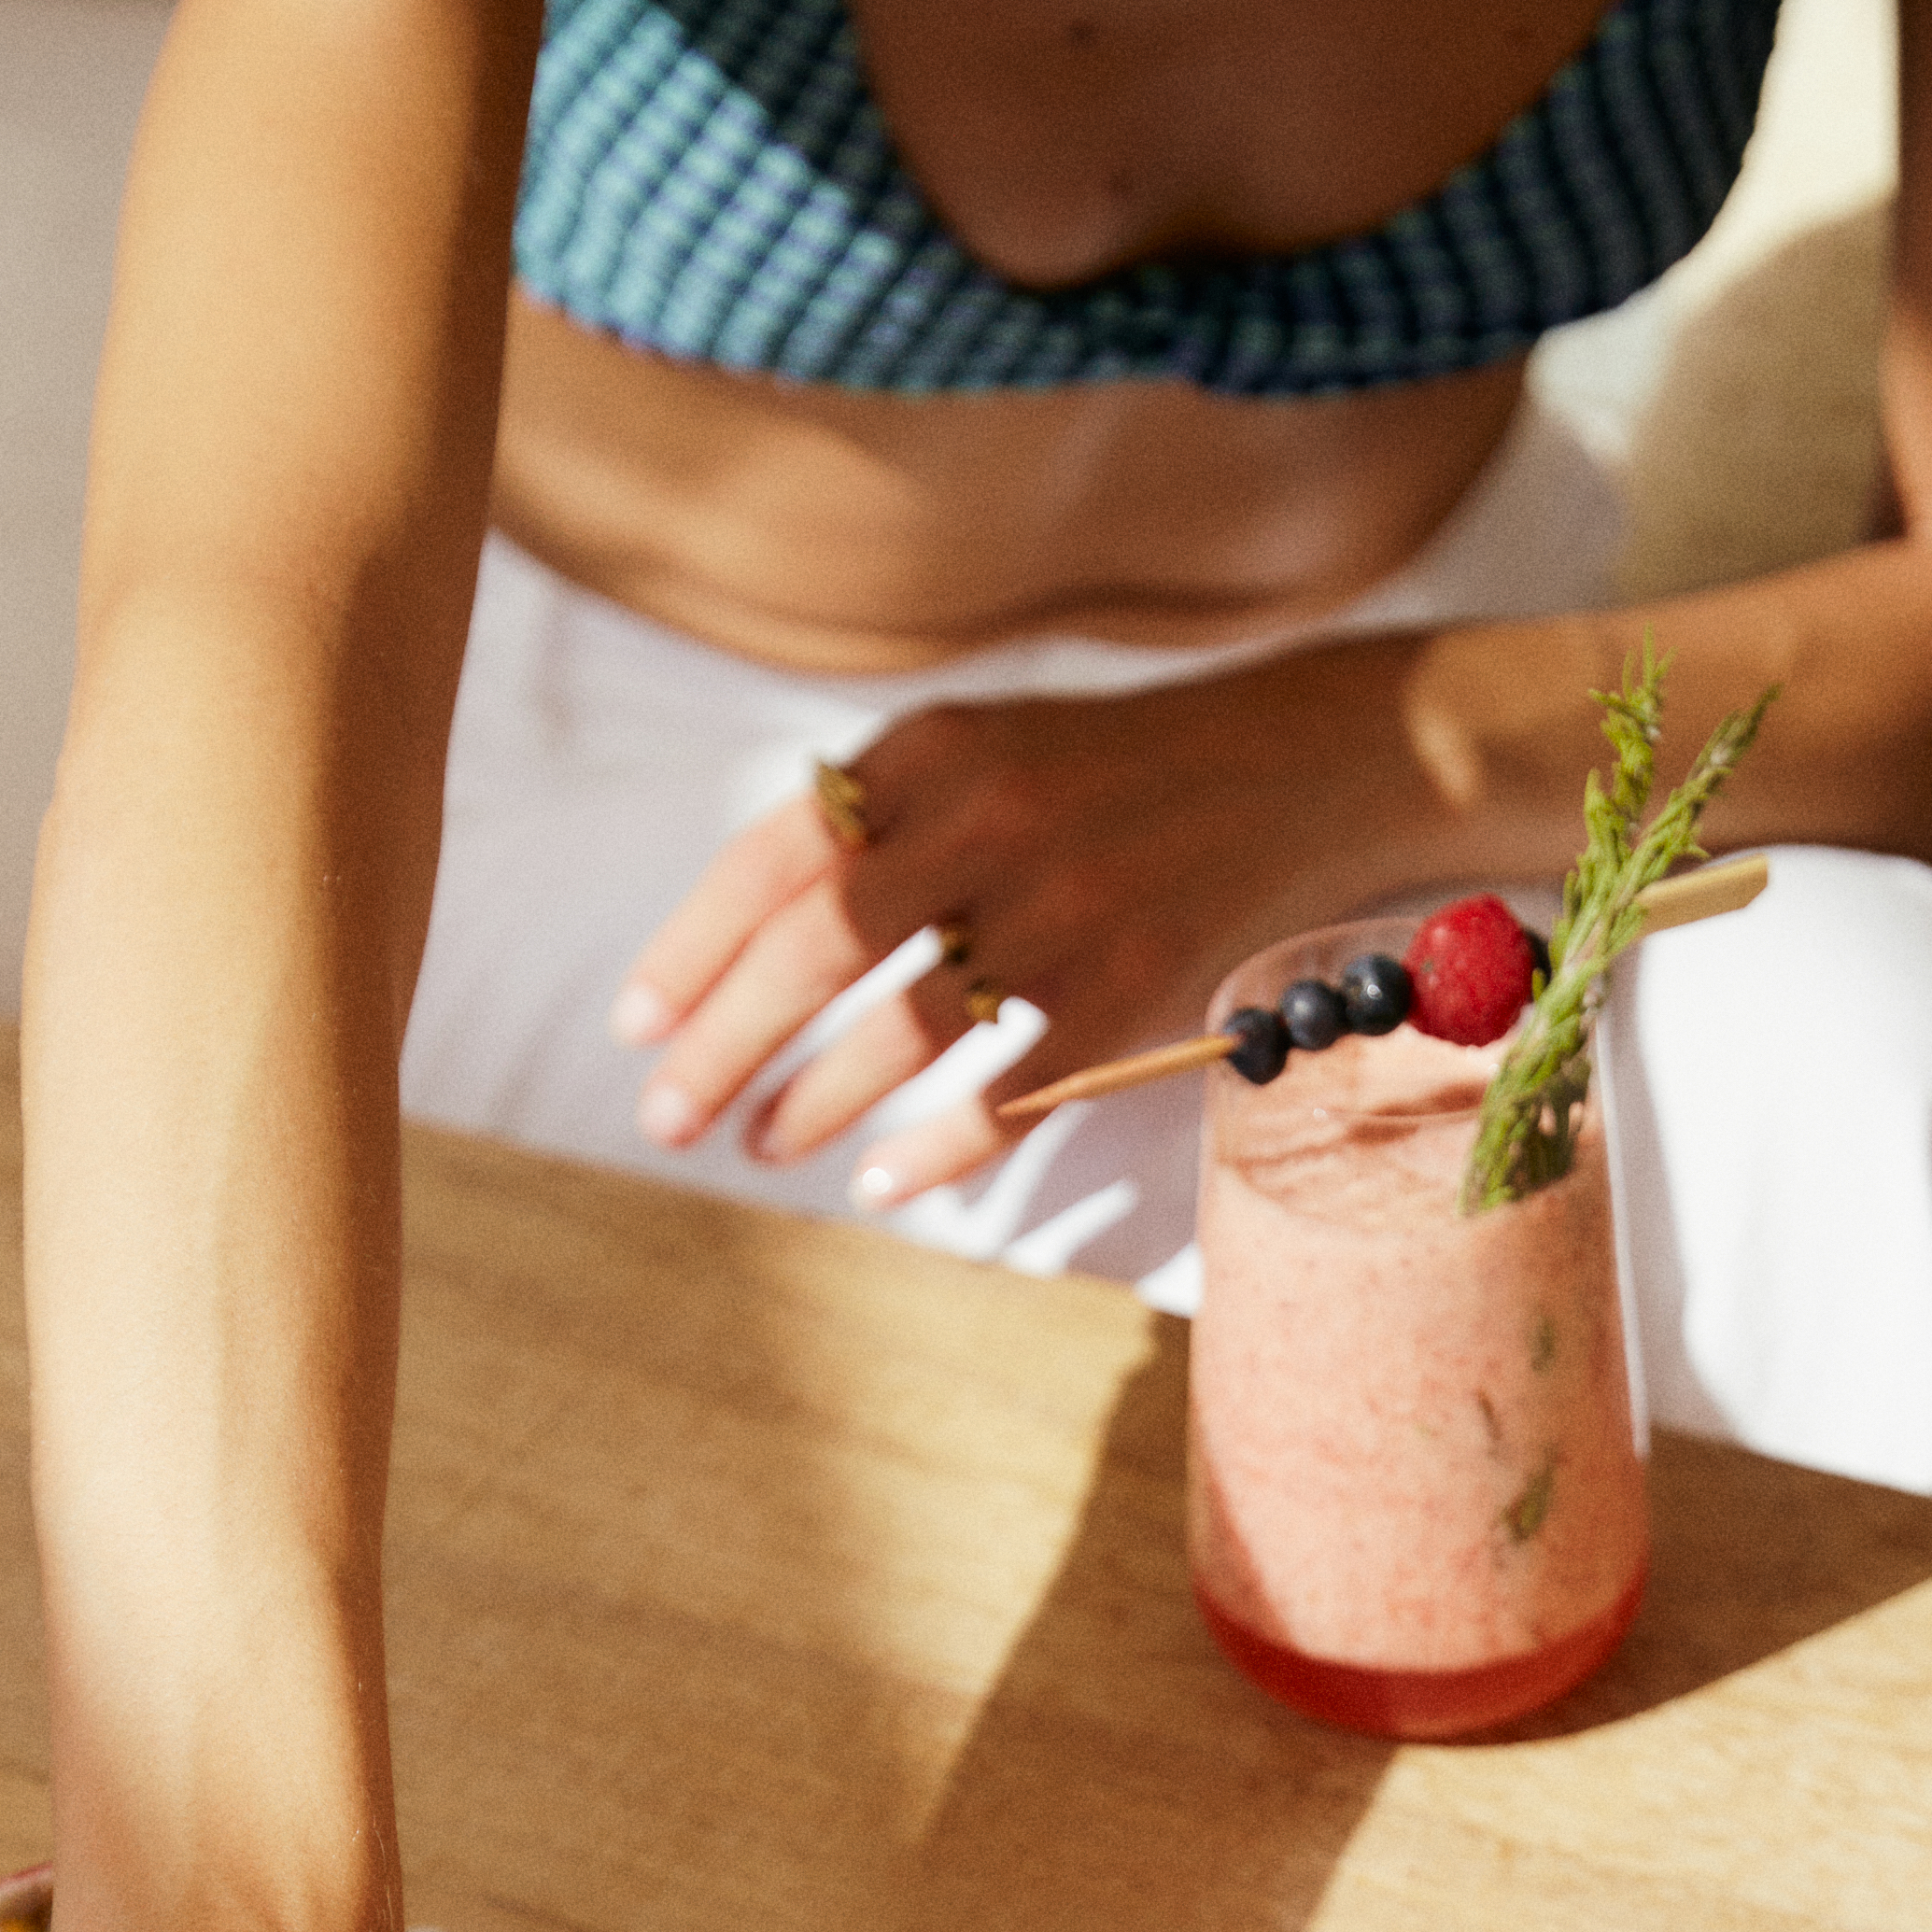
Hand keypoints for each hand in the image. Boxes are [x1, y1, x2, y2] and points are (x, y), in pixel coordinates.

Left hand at [611, 637, 1415, 1212]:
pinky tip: (877, 1181)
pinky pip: (1004, 1092)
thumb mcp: (984, 750)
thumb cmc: (1107, 777)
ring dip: (811, 1102)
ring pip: (900, 1030)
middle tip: (664, 1117)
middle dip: (723, 1043)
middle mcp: (990, 819)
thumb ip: (875, 820)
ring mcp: (1064, 907)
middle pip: (815, 946)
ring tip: (758, 1146)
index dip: (691, 949)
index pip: (774, 855)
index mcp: (934, 750)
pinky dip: (931, 1149)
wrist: (1298, 763)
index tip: (634, 1024)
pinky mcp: (1127, 990)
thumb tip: (740, 944)